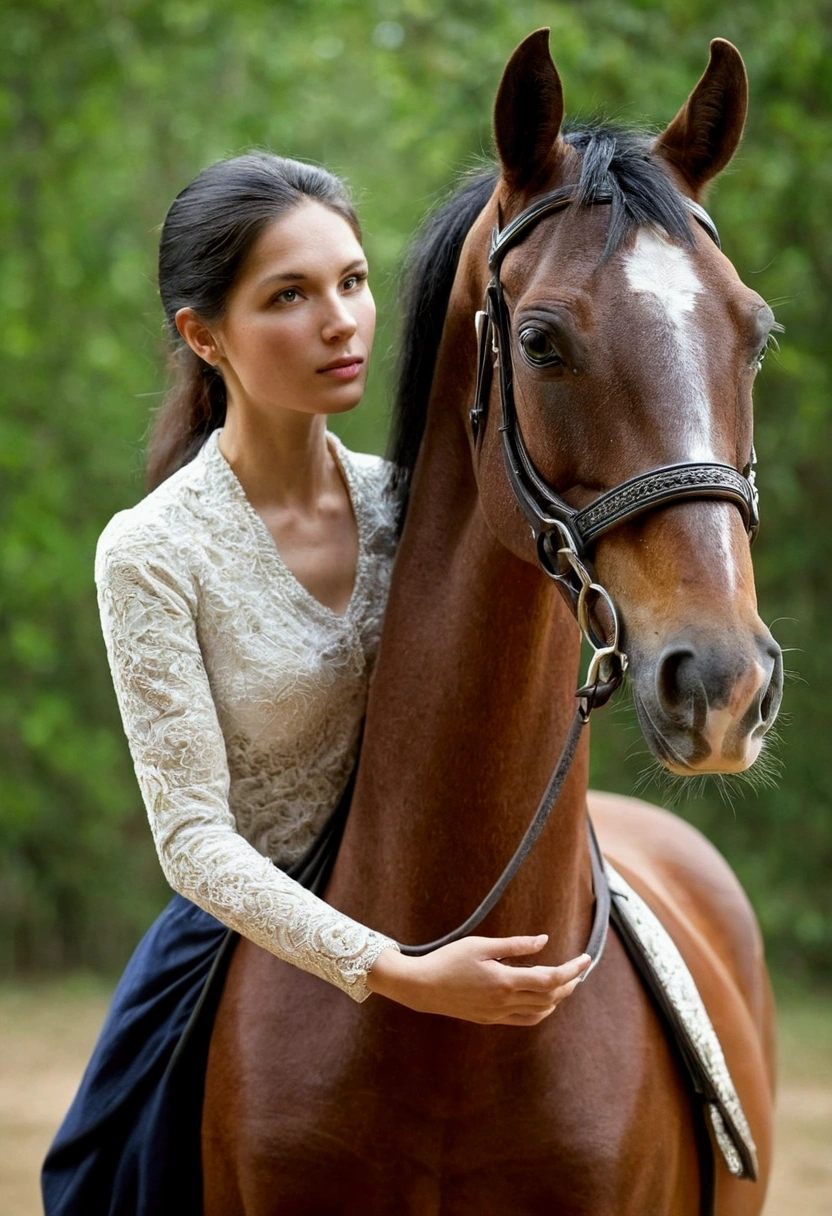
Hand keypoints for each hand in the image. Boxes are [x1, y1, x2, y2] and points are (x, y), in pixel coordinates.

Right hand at [367, 935, 590, 1024]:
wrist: (423, 987)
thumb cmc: (449, 960)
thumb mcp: (481, 945)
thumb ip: (515, 945)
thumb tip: (544, 940)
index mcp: (505, 981)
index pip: (550, 979)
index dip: (572, 969)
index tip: (586, 958)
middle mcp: (505, 1002)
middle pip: (550, 997)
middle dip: (569, 983)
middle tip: (579, 968)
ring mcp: (498, 1014)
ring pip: (541, 1011)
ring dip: (558, 997)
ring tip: (565, 982)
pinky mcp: (491, 1020)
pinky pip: (525, 1020)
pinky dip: (541, 1012)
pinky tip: (544, 1001)